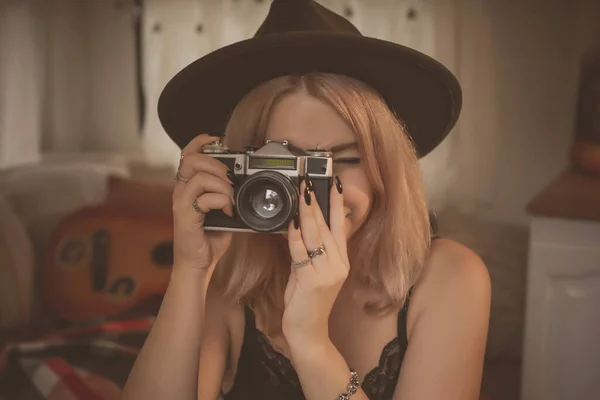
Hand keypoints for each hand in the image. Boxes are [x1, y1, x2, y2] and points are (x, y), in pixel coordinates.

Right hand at [171, 134, 234, 276]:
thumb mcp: (221, 208)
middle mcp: (181, 190)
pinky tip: (228, 212)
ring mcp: (181, 202)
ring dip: (223, 185)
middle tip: (230, 179)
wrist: (197, 263)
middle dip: (216, 164)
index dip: (201, 141)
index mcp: (188, 185)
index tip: (219, 140)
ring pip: (200, 176)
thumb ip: (227, 192)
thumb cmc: (209, 236)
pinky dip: (222, 201)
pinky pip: (205, 198)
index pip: (188, 153)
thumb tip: (244, 181)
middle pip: (191, 159)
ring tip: (231, 199)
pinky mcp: (185, 215)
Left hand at [282, 176, 348, 344]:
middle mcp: (338, 265)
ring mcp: (327, 274)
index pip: (341, 226)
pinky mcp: (312, 282)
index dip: (337, 204)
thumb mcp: (313, 272)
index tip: (334, 184)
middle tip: (310, 181)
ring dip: (307, 212)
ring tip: (302, 192)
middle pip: (327, 227)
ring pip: (315, 236)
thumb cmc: (308, 303)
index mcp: (341, 261)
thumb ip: (312, 251)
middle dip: (317, 202)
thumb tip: (307, 226)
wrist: (308, 333)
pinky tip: (291, 221)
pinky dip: (295, 235)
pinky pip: (301, 252)